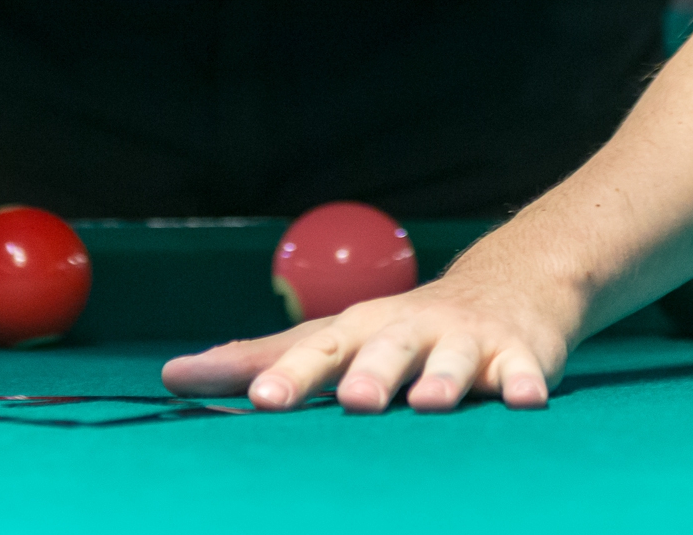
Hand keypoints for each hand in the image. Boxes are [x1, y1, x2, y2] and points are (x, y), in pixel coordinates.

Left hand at [159, 274, 574, 413]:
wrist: (507, 289)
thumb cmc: (400, 329)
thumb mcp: (333, 338)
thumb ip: (258, 360)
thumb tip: (169, 376)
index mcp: (357, 331)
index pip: (316, 352)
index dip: (290, 375)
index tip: (260, 401)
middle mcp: (408, 332)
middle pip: (385, 351)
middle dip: (370, 374)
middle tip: (353, 400)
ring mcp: (464, 344)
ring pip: (452, 362)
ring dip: (440, 380)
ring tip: (428, 403)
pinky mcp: (518, 357)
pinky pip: (523, 373)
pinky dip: (524, 385)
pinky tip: (523, 401)